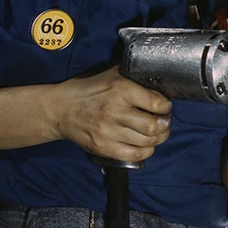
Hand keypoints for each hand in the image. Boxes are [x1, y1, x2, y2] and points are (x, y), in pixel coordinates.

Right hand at [54, 65, 172, 164]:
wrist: (60, 109)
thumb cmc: (87, 90)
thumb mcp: (111, 73)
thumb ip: (134, 73)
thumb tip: (156, 72)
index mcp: (120, 89)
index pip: (156, 103)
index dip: (166, 106)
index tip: (165, 107)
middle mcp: (115, 111)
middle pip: (153, 126)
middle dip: (165, 125)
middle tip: (164, 121)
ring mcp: (108, 132)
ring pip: (147, 142)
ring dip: (158, 138)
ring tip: (157, 132)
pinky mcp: (103, 147)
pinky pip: (134, 155)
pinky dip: (145, 151)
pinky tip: (145, 144)